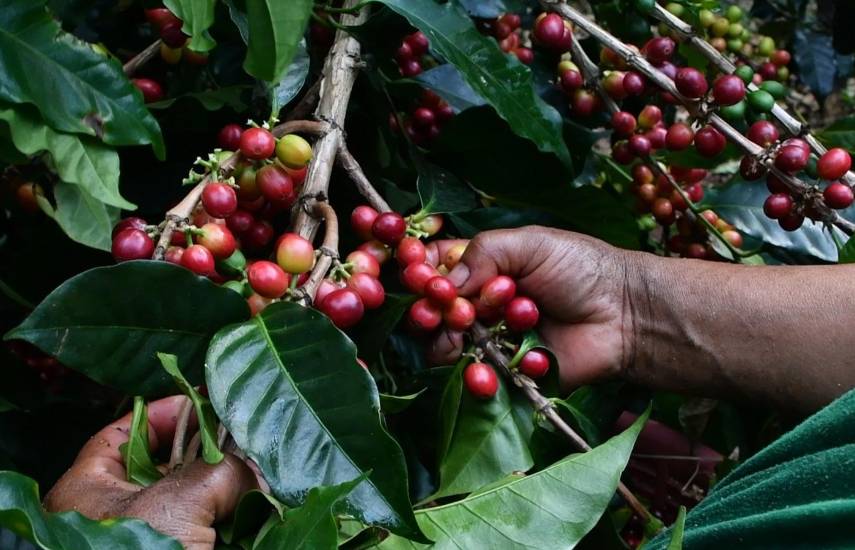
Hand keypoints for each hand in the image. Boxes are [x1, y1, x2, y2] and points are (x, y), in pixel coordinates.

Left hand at [44, 396, 256, 549]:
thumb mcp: (176, 504)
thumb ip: (219, 471)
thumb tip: (254, 469)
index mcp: (88, 489)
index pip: (123, 432)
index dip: (164, 412)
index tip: (204, 400)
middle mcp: (115, 515)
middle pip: (165, 466)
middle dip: (209, 452)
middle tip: (245, 438)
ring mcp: (147, 542)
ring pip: (193, 503)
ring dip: (228, 489)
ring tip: (262, 473)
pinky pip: (207, 532)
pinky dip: (233, 521)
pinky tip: (259, 509)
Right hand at [426, 226, 633, 389]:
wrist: (624, 315)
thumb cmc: (582, 269)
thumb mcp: (531, 243)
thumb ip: (484, 252)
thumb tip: (444, 282)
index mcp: (482, 266)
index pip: (434, 268)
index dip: (421, 273)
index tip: (421, 278)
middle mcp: (479, 302)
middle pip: (431, 309)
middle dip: (432, 309)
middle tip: (448, 309)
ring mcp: (489, 338)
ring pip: (444, 345)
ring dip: (449, 339)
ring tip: (469, 331)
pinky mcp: (504, 370)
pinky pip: (473, 376)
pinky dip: (475, 373)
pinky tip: (488, 367)